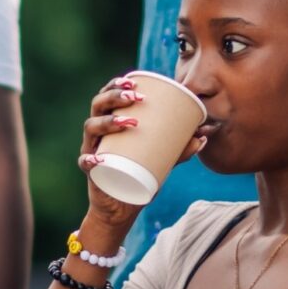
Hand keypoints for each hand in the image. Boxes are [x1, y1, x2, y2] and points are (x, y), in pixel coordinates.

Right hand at [74, 74, 196, 233]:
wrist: (123, 206)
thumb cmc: (139, 177)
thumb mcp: (162, 161)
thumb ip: (180, 149)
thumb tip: (204, 137)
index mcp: (111, 123)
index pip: (108, 96)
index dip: (116, 85)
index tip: (134, 82)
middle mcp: (98, 133)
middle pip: (98, 106)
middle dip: (114, 96)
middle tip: (135, 98)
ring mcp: (92, 149)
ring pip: (91, 128)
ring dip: (107, 122)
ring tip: (128, 123)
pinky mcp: (90, 171)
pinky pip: (84, 162)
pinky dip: (89, 159)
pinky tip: (99, 158)